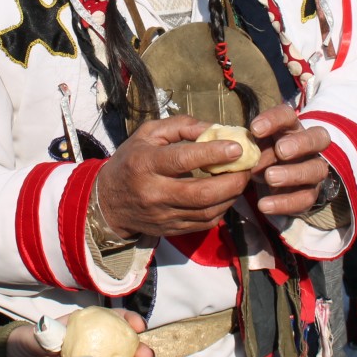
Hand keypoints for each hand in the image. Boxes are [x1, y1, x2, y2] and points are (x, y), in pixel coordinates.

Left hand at [6, 309, 154, 356]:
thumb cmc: (26, 345)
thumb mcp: (33, 338)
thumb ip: (43, 334)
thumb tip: (46, 327)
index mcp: (84, 326)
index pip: (110, 318)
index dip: (126, 319)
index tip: (138, 326)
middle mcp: (92, 343)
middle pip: (119, 343)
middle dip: (137, 347)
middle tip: (146, 355)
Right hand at [96, 115, 250, 237]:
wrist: (108, 201)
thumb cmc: (132, 159)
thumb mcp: (149, 133)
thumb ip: (181, 126)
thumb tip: (215, 129)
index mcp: (145, 164)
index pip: (182, 160)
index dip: (212, 153)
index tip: (237, 147)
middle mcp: (154, 193)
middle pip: (200, 192)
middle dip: (232, 180)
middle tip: (248, 166)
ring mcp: (163, 215)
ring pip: (207, 211)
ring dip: (232, 195)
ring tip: (242, 178)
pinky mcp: (171, 230)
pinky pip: (205, 223)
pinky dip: (222, 209)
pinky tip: (228, 195)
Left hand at [249, 103, 332, 215]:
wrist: (274, 179)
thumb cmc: (262, 154)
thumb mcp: (255, 146)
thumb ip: (250, 146)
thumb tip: (239, 152)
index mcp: (291, 128)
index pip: (289, 115)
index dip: (274, 119)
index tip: (255, 129)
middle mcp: (309, 146)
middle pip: (318, 138)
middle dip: (300, 144)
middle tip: (281, 150)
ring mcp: (313, 169)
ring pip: (316, 170)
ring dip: (293, 174)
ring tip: (270, 178)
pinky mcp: (310, 193)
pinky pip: (305, 199)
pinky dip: (284, 203)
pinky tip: (264, 205)